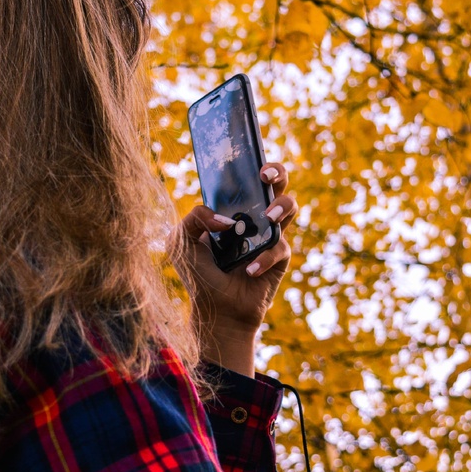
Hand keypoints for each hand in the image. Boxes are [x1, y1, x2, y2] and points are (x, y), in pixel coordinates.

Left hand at [173, 162, 298, 338]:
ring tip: (267, 219)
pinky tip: (249, 270)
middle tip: (264, 177)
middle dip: (276, 173)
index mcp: (231, 208)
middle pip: (276, 183)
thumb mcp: (181, 242)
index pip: (245, 178)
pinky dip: (263, 258)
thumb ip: (194, 218)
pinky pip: (280, 247)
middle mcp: (254, 216)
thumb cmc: (199, 273)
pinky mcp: (280, 256)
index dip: (251, 164)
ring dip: (281, 207)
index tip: (249, 161)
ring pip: (289, 207)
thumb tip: (227, 220)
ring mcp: (269, 234)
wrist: (217, 310)